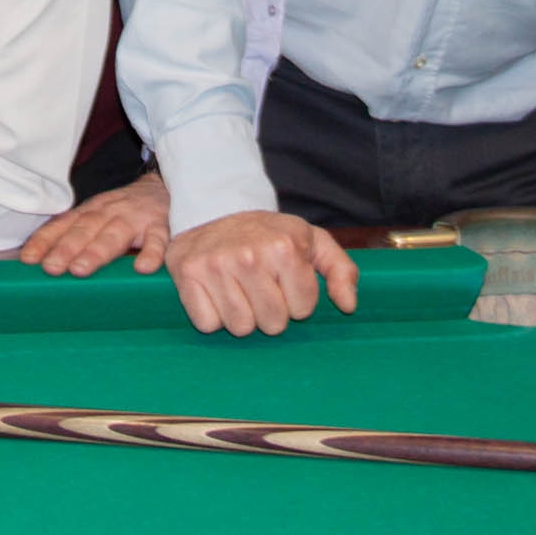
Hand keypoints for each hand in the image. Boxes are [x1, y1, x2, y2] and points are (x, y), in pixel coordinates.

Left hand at [22, 170, 171, 276]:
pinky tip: (143, 268)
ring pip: (115, 235)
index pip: (63, 225)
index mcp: (91, 212)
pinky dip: (151, 253)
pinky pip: (158, 240)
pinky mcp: (162, 226)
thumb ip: (74, 234)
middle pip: (85, 230)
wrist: (165, 186)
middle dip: (66, 248)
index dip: (45, 241)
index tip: (28, 259)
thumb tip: (40, 261)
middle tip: (51, 267)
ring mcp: (136, 219)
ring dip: (97, 252)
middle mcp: (110, 213)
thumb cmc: (124, 210)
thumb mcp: (96, 215)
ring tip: (80, 269)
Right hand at [162, 210, 358, 336]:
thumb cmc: (267, 232)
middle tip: (260, 285)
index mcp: (285, 247)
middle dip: (270, 310)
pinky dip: (212, 315)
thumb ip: (340, 269)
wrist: (215, 207)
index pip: (302, 309)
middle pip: (272, 323)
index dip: (296, 298)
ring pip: (240, 328)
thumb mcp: (310, 240)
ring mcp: (216, 266)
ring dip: (242, 315)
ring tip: (238, 288)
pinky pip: (208, 324)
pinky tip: (216, 292)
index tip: (284, 279)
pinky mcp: (188, 275)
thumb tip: (348, 306)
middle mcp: (249, 256)